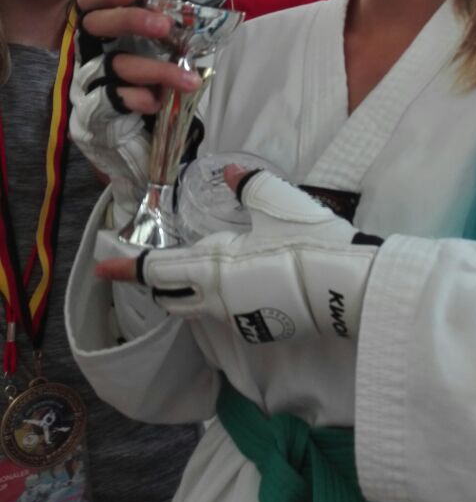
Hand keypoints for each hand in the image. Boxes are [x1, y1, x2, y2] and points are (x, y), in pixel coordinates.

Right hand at [76, 0, 201, 114]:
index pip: (92, 2)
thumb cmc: (141, 72)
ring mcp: (87, 75)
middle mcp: (87, 47)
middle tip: (164, 26)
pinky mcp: (93, 105)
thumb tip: (192, 16)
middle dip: (130, 20)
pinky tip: (156, 101)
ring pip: (116, 65)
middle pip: (96, 25)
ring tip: (189, 80)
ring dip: (156, 70)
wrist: (125, 123)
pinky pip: (112, 98)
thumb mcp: (148, 48)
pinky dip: (138, 98)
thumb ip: (157, 29)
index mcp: (98, 28)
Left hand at [96, 169, 382, 342]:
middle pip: (170, 296)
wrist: (346, 289)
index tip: (103, 268)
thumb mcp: (278, 203)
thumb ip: (249, 185)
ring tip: (196, 273)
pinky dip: (217, 299)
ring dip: (187, 292)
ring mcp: (237, 318)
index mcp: (214, 265)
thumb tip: (230, 172)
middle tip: (155, 266)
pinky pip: (223, 315)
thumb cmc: (310, 243)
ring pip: (196, 308)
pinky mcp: (259, 330)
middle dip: (156, 282)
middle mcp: (217, 297)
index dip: (128, 267)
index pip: (158, 268)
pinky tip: (238, 285)